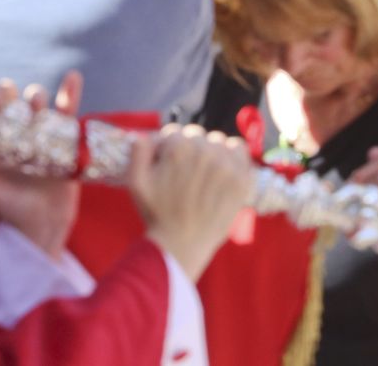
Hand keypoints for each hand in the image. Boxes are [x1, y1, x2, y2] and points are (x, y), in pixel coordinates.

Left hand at [0, 71, 84, 259]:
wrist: (41, 225)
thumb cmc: (6, 205)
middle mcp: (12, 125)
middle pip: (6, 96)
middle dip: (2, 91)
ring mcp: (38, 128)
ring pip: (35, 99)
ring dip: (35, 95)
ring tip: (35, 104)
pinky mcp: (63, 135)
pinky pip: (68, 109)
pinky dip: (71, 92)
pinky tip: (72, 78)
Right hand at [128, 124, 254, 282]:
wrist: (182, 244)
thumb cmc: (157, 214)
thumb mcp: (136, 183)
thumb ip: (138, 152)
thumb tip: (143, 134)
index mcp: (179, 148)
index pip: (175, 133)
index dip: (168, 148)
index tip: (168, 164)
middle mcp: (205, 152)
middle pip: (197, 136)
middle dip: (189, 149)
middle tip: (185, 172)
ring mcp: (226, 165)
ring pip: (218, 141)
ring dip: (211, 151)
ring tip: (204, 172)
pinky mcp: (241, 179)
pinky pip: (240, 150)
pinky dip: (232, 155)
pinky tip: (223, 169)